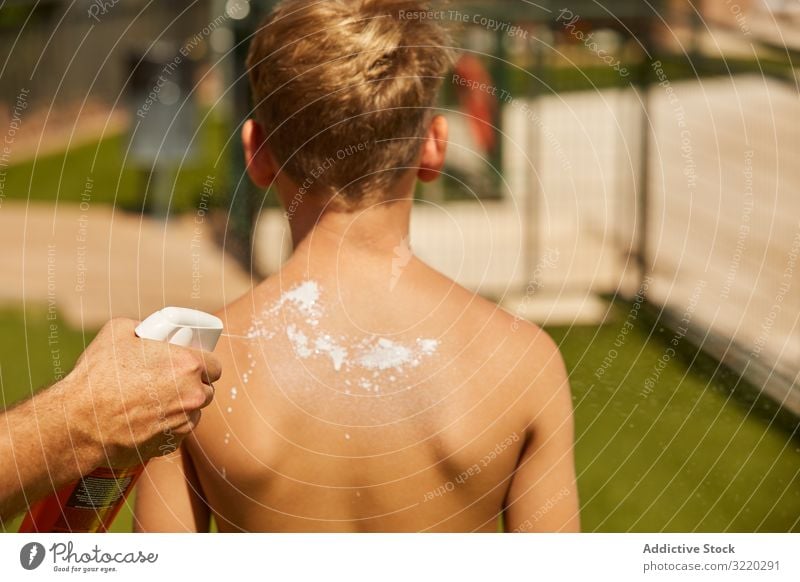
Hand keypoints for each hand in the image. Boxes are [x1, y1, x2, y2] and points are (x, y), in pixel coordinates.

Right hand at [61, 318, 221, 468]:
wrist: (79, 423)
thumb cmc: (97, 376)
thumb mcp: (118, 332)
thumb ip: (144, 327)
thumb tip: (149, 330)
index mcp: (188, 365)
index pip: (214, 365)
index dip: (204, 365)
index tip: (192, 365)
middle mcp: (193, 395)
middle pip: (207, 390)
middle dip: (194, 385)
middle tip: (172, 382)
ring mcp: (184, 422)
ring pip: (194, 412)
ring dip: (183, 407)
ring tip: (156, 401)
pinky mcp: (171, 444)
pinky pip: (179, 431)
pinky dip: (169, 426)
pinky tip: (147, 419)